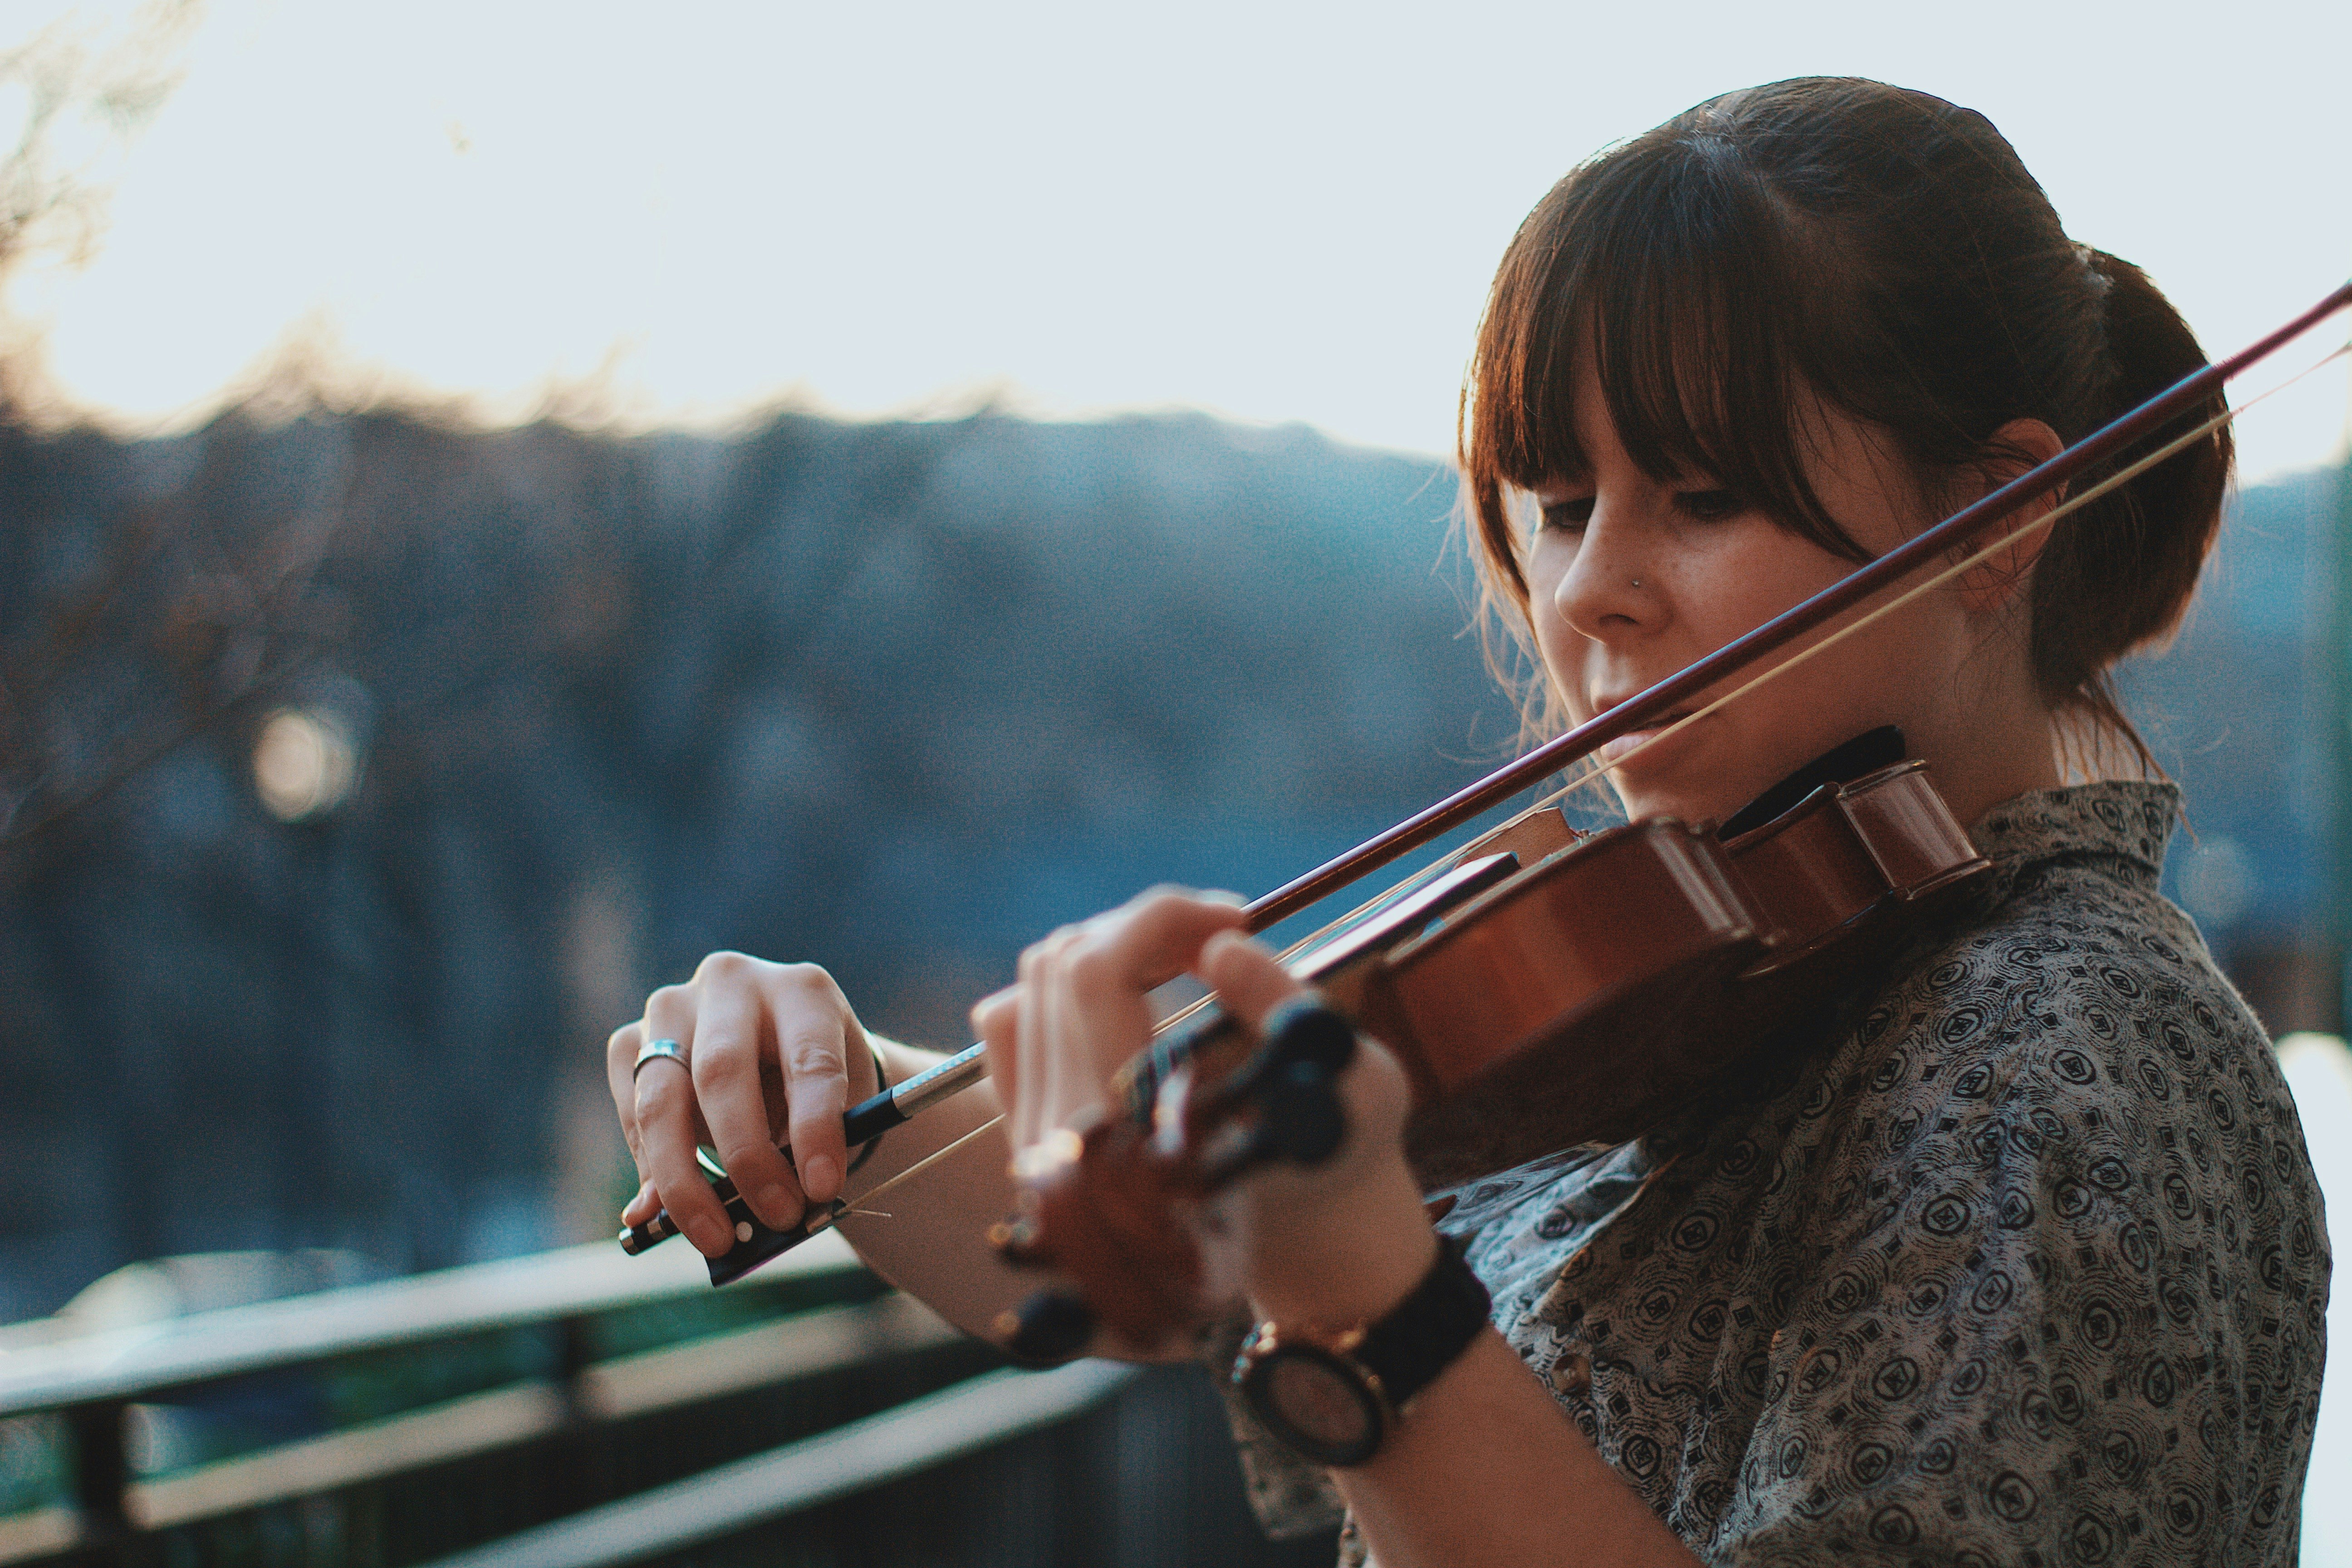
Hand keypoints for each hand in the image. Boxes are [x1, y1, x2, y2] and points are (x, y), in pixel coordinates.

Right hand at [607, 953, 880, 1257]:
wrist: (778, 1059)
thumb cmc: (814, 1090)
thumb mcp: (834, 1110)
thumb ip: (802, 1152)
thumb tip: (743, 1217)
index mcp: (803, 991)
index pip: (809, 1060)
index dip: (816, 1128)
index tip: (824, 1188)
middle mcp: (733, 983)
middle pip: (721, 1072)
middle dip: (747, 1157)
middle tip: (775, 1217)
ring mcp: (674, 1006)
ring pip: (661, 1097)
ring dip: (683, 1178)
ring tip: (715, 1236)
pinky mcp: (632, 1038)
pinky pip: (629, 1108)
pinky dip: (647, 1166)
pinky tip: (663, 1209)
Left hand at [970, 888, 1433, 1328]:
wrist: (1286, 1253)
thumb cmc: (1330, 1177)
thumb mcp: (1345, 1096)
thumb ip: (1281, 1012)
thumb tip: (1221, 947)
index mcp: (1123, 1134)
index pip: (1098, 974)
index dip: (1165, 919)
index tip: (1237, 919)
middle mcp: (1057, 1135)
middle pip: (1063, 965)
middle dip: (1145, 927)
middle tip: (1219, 936)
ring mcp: (1031, 1135)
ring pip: (1034, 985)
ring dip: (1111, 948)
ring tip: (1182, 958)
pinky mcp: (1029, 1133)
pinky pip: (1013, 1027)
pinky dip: (1064, 988)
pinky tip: (1128, 993)